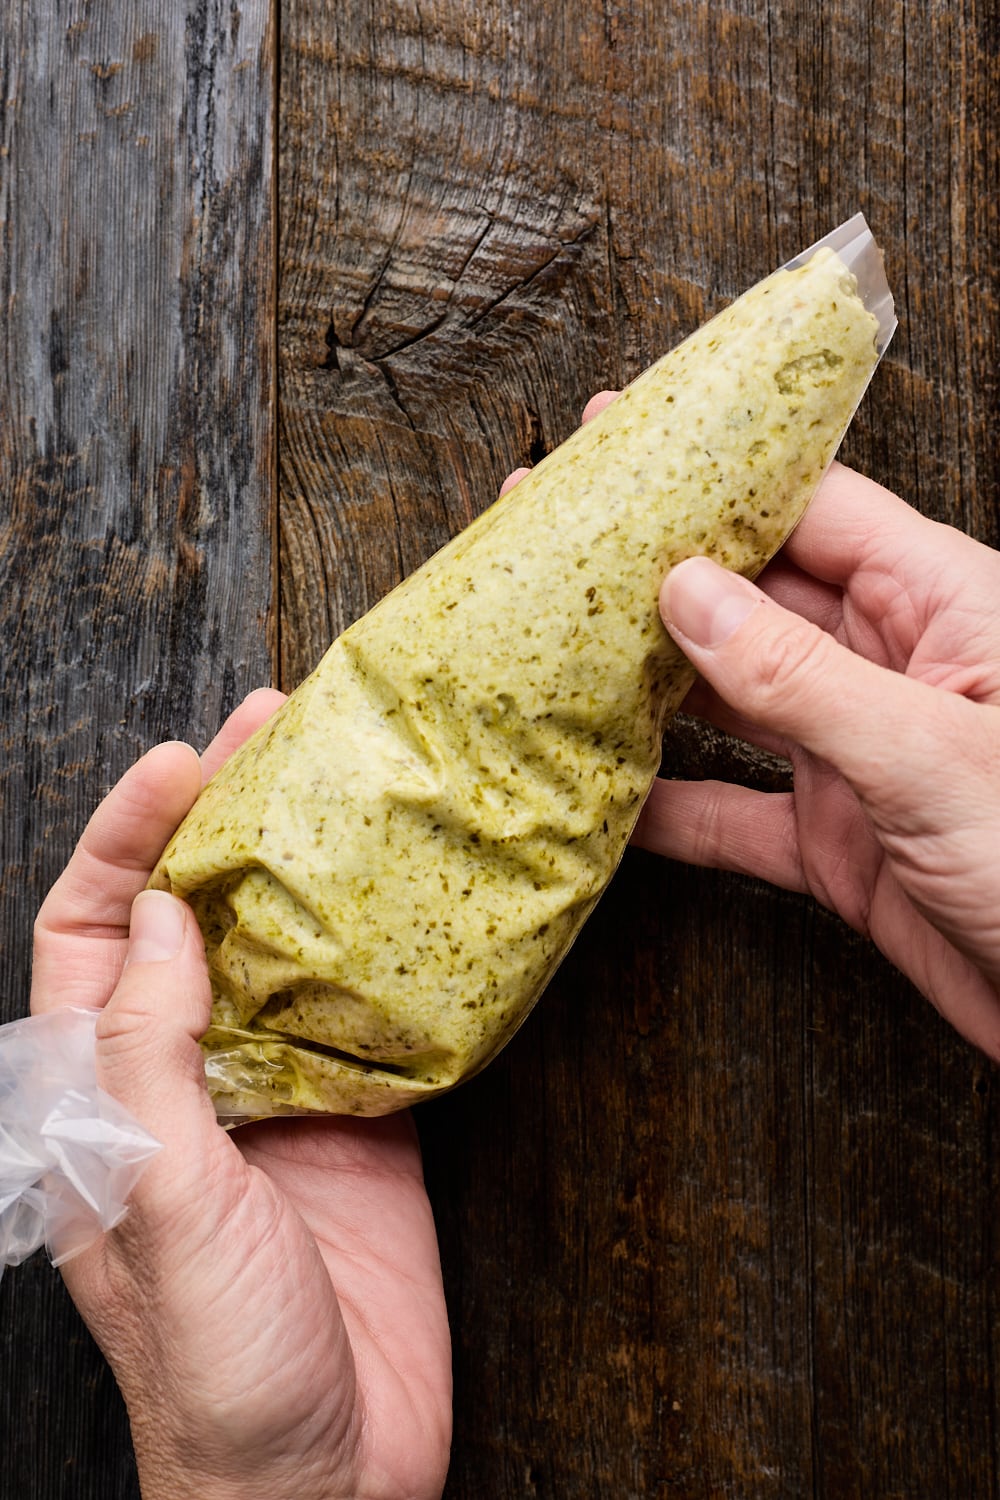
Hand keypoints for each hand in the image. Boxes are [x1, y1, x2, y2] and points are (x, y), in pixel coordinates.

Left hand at [31, 690, 451, 1499]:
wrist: (325, 1482)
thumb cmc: (213, 1369)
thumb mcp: (159, 1200)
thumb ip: (150, 1056)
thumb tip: (152, 918)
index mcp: (102, 1098)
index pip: (89, 933)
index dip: (125, 839)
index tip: (178, 763)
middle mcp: (184, 1083)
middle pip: (191, 921)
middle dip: (222, 822)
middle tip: (274, 730)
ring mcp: (276, 1100)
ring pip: (282, 953)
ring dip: (308, 869)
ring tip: (346, 783)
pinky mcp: (361, 1125)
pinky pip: (367, 1015)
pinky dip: (385, 952)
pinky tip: (410, 897)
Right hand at [506, 394, 999, 1055]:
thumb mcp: (928, 755)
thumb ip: (801, 676)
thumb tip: (690, 594)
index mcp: (945, 609)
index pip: (816, 511)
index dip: (719, 479)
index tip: (627, 446)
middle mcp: (895, 671)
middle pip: (760, 599)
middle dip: (661, 576)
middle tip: (563, 544)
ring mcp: (862, 757)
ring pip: (737, 701)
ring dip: (653, 686)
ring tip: (560, 653)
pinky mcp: (839, 843)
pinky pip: (737, 812)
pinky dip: (673, 808)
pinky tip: (607, 794)